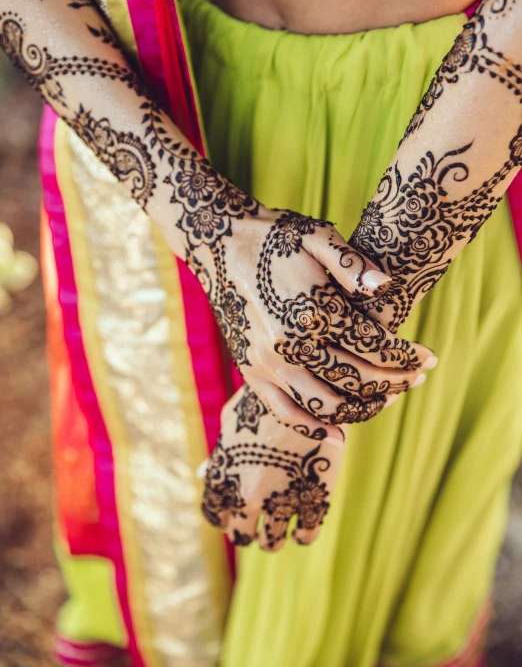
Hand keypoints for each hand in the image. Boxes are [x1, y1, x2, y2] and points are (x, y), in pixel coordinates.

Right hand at [170, 156, 436, 424]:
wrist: (219, 242)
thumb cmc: (275, 236)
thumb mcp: (318, 235)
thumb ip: (353, 264)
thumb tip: (387, 286)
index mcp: (313, 309)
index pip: (374, 346)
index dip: (407, 356)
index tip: (430, 358)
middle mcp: (291, 342)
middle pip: (357, 378)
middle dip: (395, 381)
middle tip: (418, 378)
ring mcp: (268, 361)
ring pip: (327, 404)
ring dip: (364, 407)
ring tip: (389, 398)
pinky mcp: (250, 369)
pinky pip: (285, 411)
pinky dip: (314, 427)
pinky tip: (340, 435)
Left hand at [201, 385, 345, 550]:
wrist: (306, 389)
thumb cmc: (265, 399)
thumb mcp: (232, 421)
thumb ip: (219, 452)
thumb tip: (202, 474)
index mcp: (223, 476)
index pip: (214, 515)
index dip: (224, 517)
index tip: (233, 515)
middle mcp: (246, 496)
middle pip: (241, 535)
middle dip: (248, 532)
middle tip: (259, 525)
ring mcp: (280, 501)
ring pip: (272, 542)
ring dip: (274, 538)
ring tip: (281, 531)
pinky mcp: (313, 500)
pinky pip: (307, 535)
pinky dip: (304, 536)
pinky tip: (304, 529)